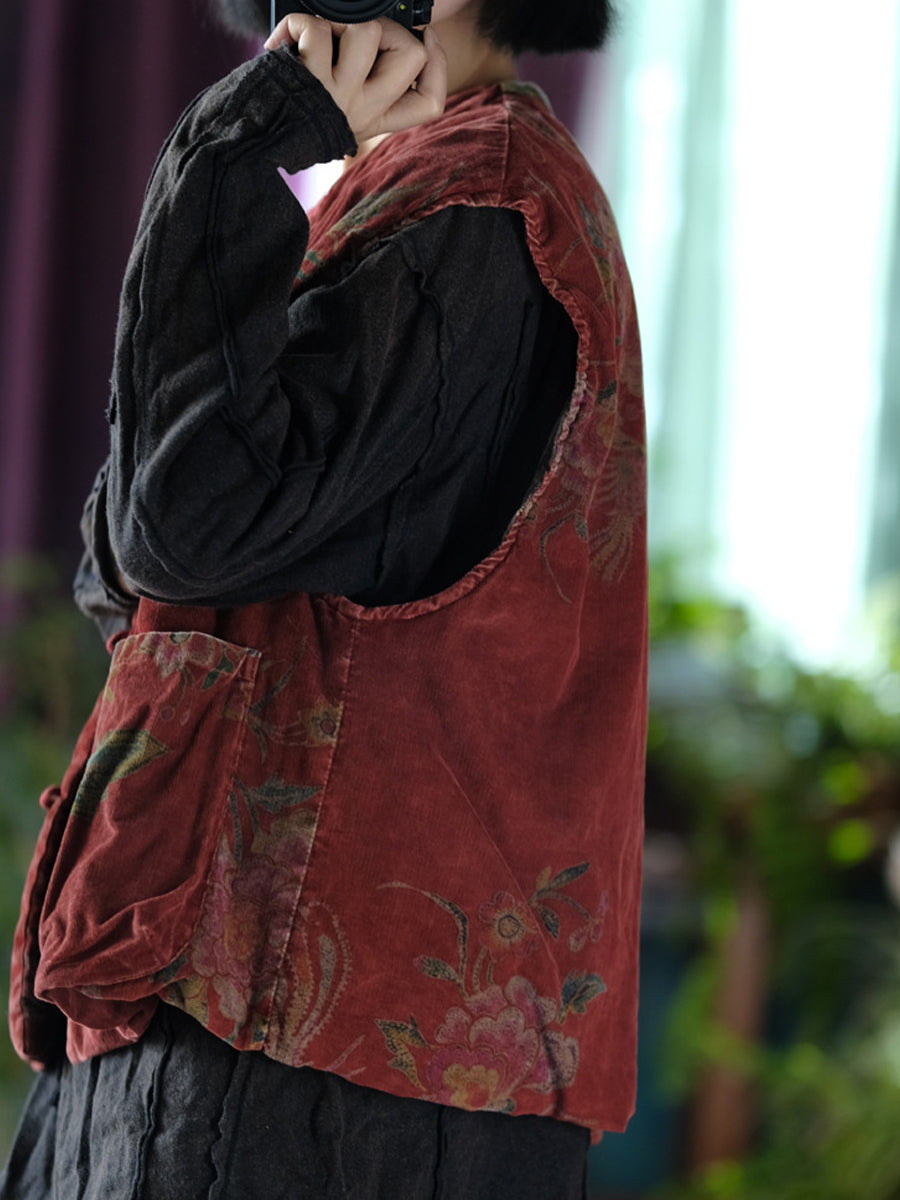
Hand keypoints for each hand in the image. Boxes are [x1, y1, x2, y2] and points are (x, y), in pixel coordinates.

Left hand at [265, 15, 446, 143]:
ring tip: (319, 38)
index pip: (432, 103)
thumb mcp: (339, 108)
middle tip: (359, 35)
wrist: (248, 140)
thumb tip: (383, 35)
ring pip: (368, 31)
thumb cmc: (292, 114)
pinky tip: (287, 42)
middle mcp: (363, 112)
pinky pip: (317, 30)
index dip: (440, 64)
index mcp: (376, 119)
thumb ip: (367, 81)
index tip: (426, 39)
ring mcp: (338, 98)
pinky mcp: (309, 81)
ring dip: (340, 21)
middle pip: (413, 54)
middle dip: (390, 26)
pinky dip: (297, 23)